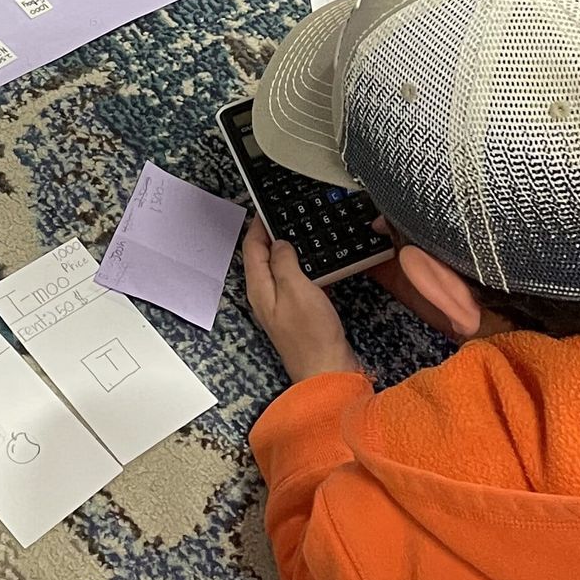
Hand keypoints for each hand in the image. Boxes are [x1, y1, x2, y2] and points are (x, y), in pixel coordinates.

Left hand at [241, 217, 364, 382]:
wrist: (328, 371)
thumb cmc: (311, 336)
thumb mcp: (296, 289)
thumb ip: (283, 262)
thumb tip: (278, 243)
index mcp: (259, 288)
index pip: (251, 248)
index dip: (258, 225)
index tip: (265, 207)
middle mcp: (266, 296)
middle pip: (262, 257)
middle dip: (270, 235)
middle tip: (283, 215)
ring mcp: (281, 306)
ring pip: (279, 269)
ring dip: (287, 250)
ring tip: (299, 233)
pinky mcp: (298, 313)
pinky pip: (295, 283)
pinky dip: (301, 268)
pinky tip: (315, 263)